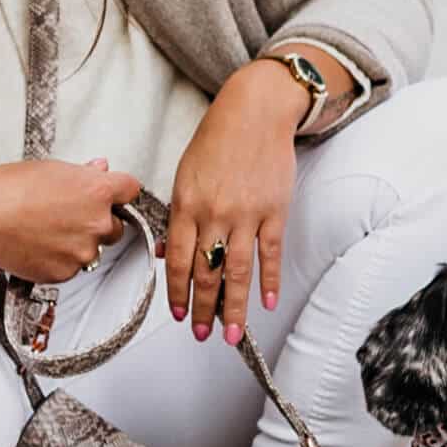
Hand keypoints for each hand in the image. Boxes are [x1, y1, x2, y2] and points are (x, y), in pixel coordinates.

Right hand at [0, 158, 140, 282]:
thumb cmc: (7, 190)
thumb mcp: (49, 169)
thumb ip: (83, 174)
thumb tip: (100, 169)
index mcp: (97, 191)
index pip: (130, 189)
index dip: (120, 191)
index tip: (114, 194)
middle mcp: (98, 223)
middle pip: (116, 225)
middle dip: (99, 221)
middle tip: (67, 216)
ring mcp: (85, 250)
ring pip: (95, 248)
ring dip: (80, 242)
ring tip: (48, 230)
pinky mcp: (70, 271)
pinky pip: (74, 266)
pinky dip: (62, 259)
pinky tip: (40, 245)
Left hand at [164, 59, 307, 343]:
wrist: (254, 111)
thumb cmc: (218, 141)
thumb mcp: (186, 174)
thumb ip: (180, 216)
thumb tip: (172, 254)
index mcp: (186, 204)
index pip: (180, 261)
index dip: (179, 293)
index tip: (180, 315)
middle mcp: (214, 214)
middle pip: (207, 273)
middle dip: (203, 309)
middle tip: (203, 335)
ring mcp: (246, 215)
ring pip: (236, 271)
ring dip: (233, 307)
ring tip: (231, 333)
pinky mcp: (273, 212)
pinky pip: (269, 254)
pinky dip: (269, 282)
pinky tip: (268, 304)